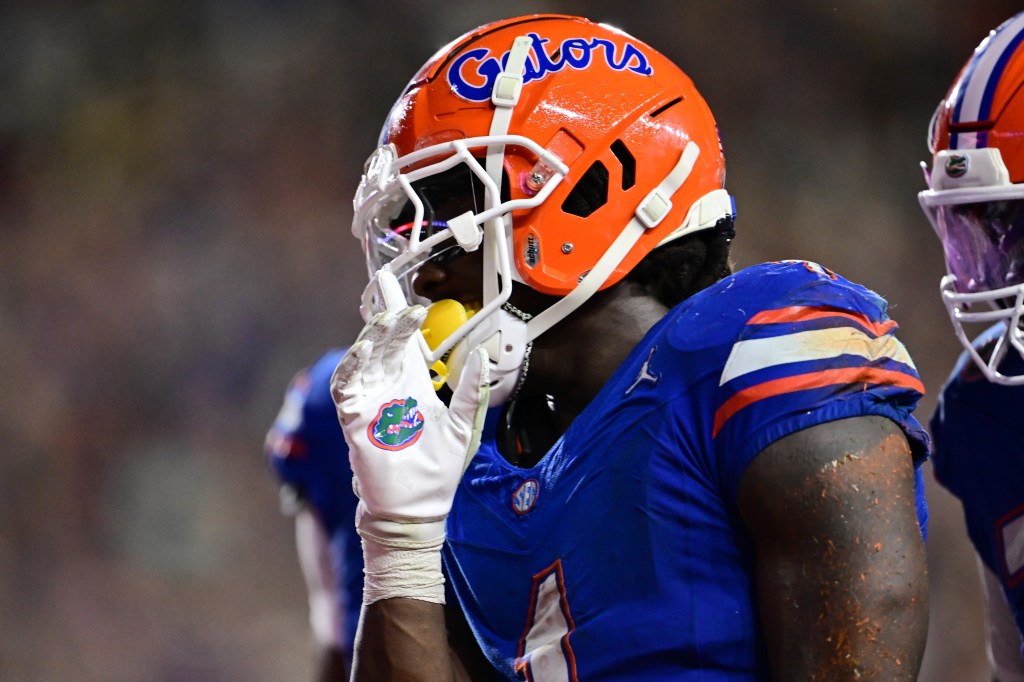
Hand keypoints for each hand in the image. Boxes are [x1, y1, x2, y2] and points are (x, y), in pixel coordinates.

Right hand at [331, 271, 489, 538]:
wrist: (417, 510)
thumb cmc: (438, 473)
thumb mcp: (464, 426)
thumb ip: (472, 391)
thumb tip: (482, 356)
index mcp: (415, 385)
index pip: (406, 341)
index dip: (402, 314)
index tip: (403, 287)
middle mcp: (389, 388)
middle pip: (384, 341)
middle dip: (389, 316)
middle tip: (399, 297)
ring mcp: (370, 401)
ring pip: (365, 357)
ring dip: (374, 336)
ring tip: (389, 319)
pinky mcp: (354, 418)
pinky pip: (347, 386)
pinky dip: (352, 366)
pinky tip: (366, 350)